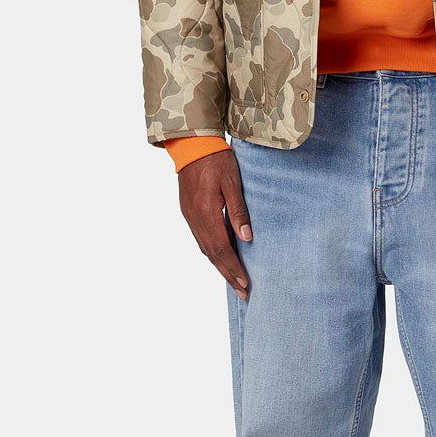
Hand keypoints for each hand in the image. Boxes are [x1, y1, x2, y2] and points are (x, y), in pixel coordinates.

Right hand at [178, 149, 251, 298]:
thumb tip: (246, 238)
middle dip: (228, 275)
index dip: (234, 269)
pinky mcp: (189, 212)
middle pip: (212, 255)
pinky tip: (221, 259)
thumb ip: (238, 211)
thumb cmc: (216, 159)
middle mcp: (195, 219)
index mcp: (206, 213)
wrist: (192, 143)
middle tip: (242, 292)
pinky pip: (201, 240)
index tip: (245, 284)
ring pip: (205, 249)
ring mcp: (190, 217)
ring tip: (234, 281)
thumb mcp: (232, 182)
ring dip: (220, 267)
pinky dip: (212, 254)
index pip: (222, 249)